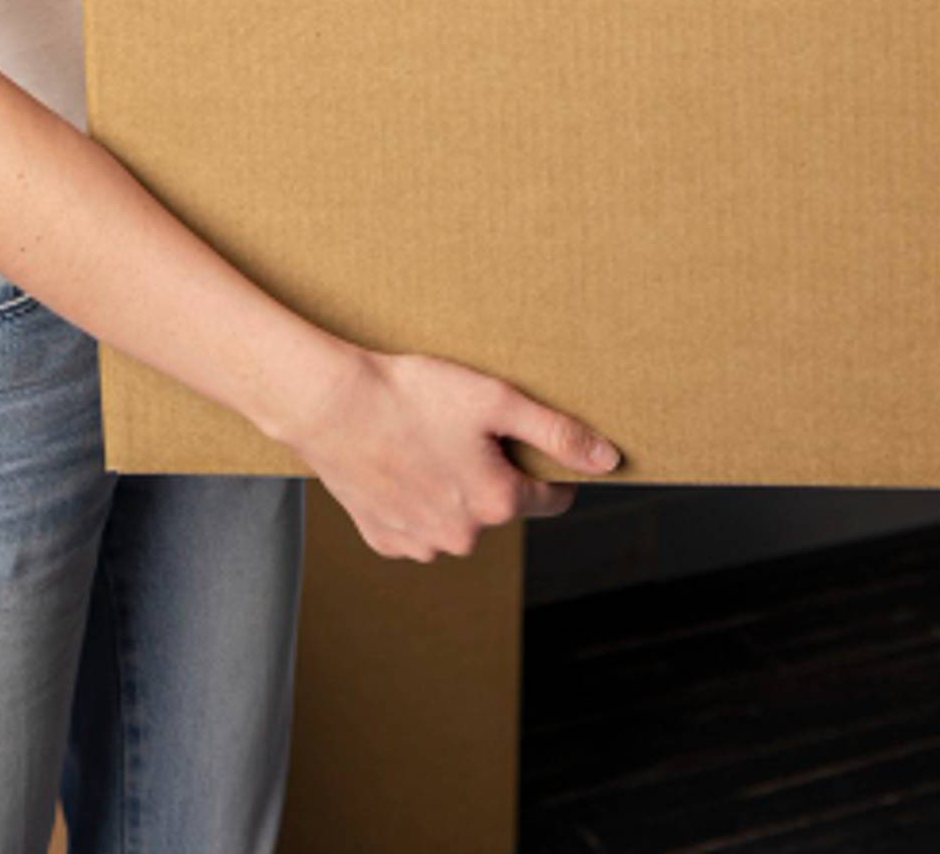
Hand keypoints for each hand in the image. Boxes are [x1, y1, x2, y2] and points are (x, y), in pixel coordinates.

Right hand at [285, 346, 619, 561]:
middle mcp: (462, 538)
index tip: (529, 444)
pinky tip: (401, 465)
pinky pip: (416, 526)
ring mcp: (419, 543)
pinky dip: (415, 502)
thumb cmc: (414, 396)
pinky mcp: (383, 540)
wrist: (331, 405)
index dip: (548, 469)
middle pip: (499, 507)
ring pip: (457, 520)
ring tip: (426, 444)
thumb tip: (609, 461)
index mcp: (496, 504)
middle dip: (491, 475)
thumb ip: (558, 433)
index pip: (551, 499)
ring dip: (452, 491)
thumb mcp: (496, 401)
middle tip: (463, 431)